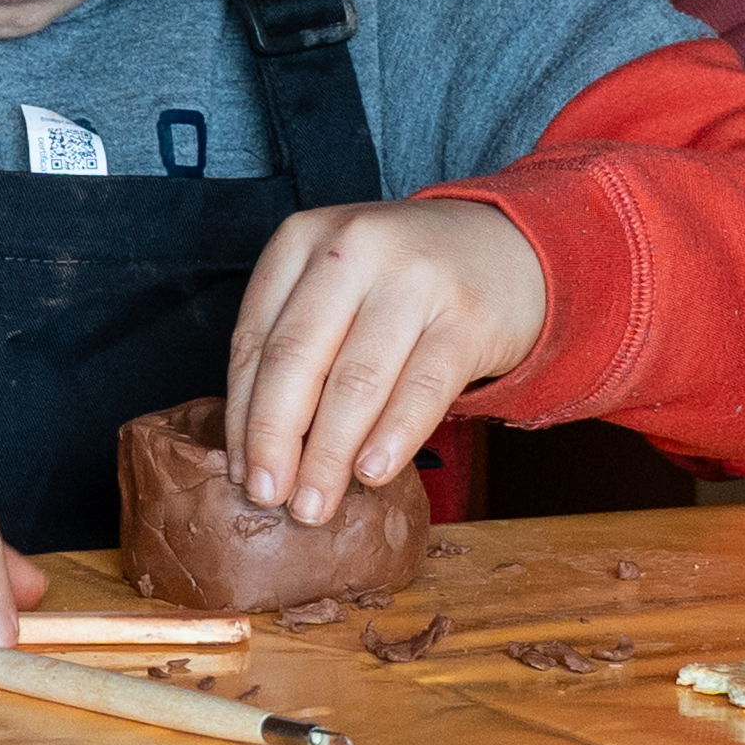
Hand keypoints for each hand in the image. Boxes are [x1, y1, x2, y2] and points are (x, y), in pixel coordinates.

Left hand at [228, 196, 546, 507]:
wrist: (505, 247)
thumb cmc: (399, 281)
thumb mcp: (336, 286)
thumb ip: (297, 345)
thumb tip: (255, 452)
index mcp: (302, 239)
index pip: (256, 340)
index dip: (244, 416)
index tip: (240, 473)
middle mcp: (354, 248)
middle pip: (297, 360)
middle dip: (276, 441)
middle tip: (268, 498)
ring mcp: (414, 279)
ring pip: (356, 381)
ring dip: (328, 455)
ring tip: (314, 505)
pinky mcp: (467, 316)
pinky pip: (422, 388)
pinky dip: (393, 437)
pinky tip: (371, 474)